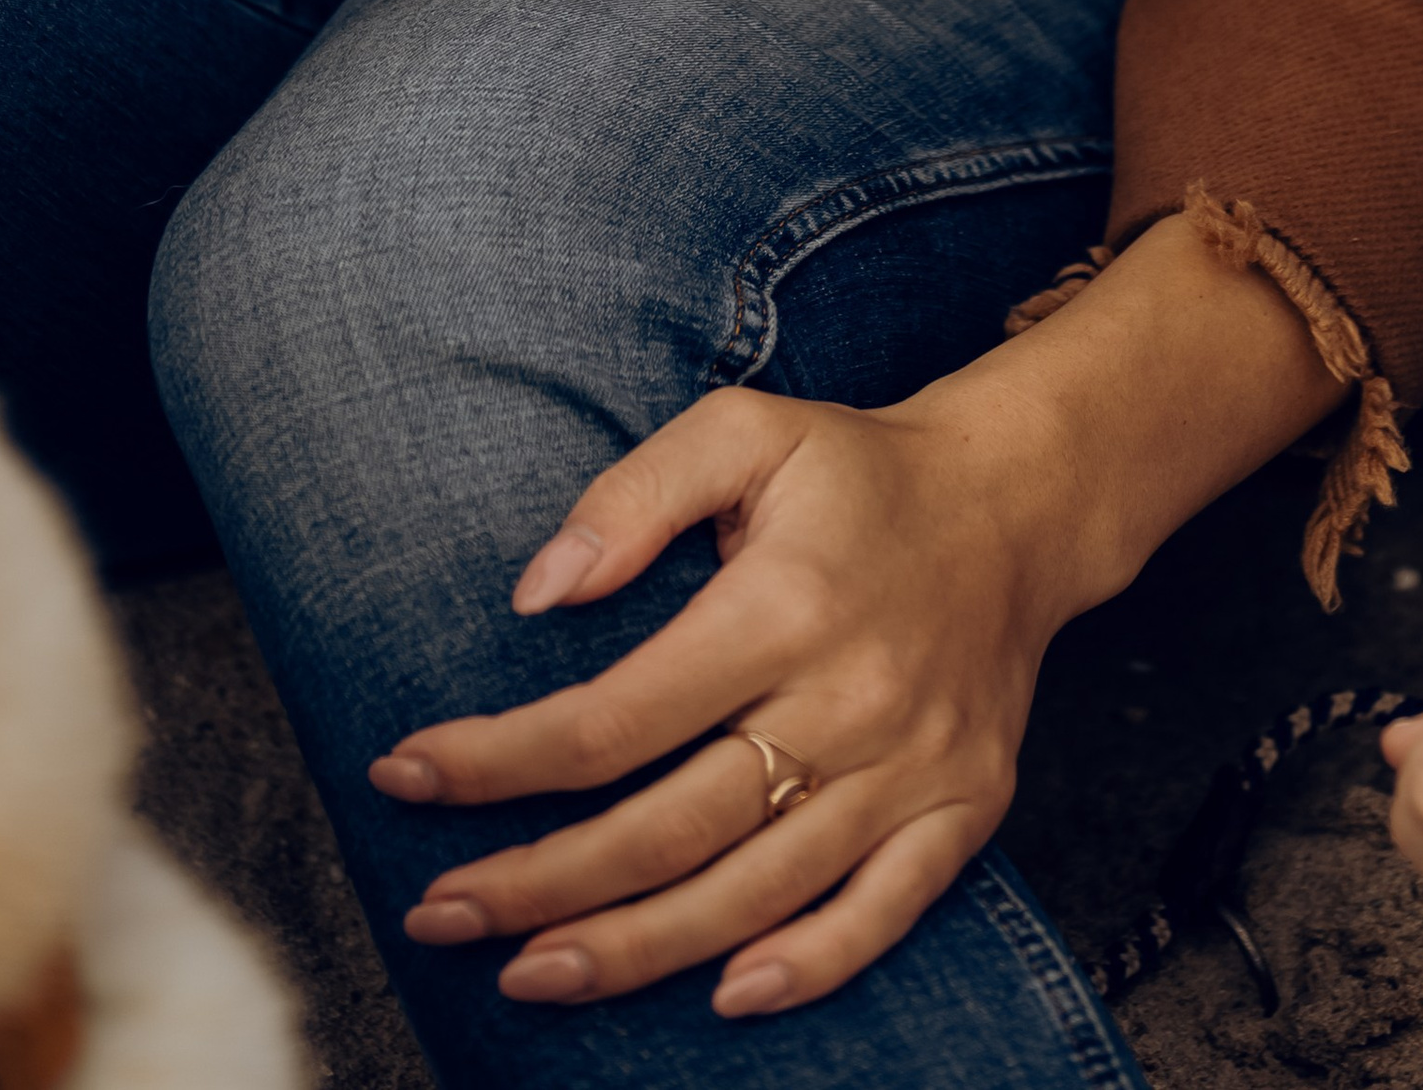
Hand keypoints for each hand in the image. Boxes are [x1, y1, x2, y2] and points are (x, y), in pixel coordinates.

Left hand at [372, 210, 1333, 1018]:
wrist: (1018, 502)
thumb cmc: (860, 470)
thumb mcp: (744, 428)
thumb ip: (633, 496)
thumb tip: (538, 593)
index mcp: (784, 606)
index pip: (613, 717)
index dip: (498, 760)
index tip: (404, 777)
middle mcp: (849, 701)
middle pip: (670, 828)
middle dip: (540, 883)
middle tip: (438, 915)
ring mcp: (910, 769)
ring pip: (755, 893)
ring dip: (635, 949)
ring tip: (530, 976)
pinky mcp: (962, 810)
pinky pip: (882, 914)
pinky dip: (808, 967)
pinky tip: (722, 994)